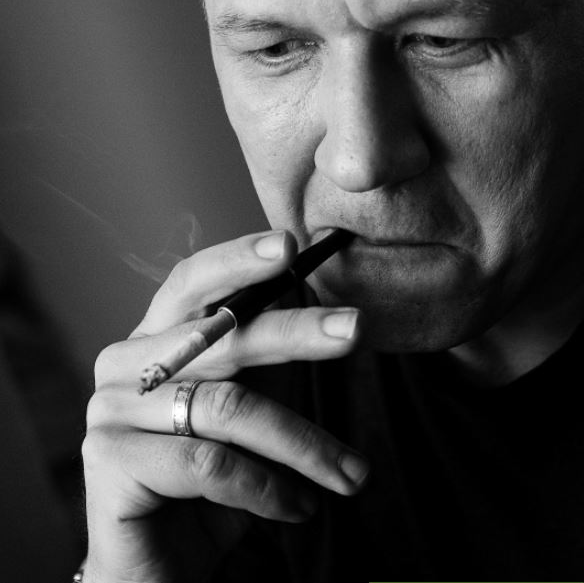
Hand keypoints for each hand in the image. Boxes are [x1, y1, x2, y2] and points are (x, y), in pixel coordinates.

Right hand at [82, 230, 368, 581]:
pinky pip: (211, 463)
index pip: (192, 282)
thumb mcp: (243, 411)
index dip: (238, 260)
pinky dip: (268, 488)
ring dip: (304, 444)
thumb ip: (263, 362)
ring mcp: (109, 409)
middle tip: (354, 329)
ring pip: (229, 407)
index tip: (291, 247)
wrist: (158, 567)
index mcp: (154, 339)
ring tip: (350, 475)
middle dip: (296, 332)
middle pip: (219, 335)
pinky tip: (297, 507)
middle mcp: (123, 364)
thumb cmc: (208, 482)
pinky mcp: (109, 460)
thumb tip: (322, 308)